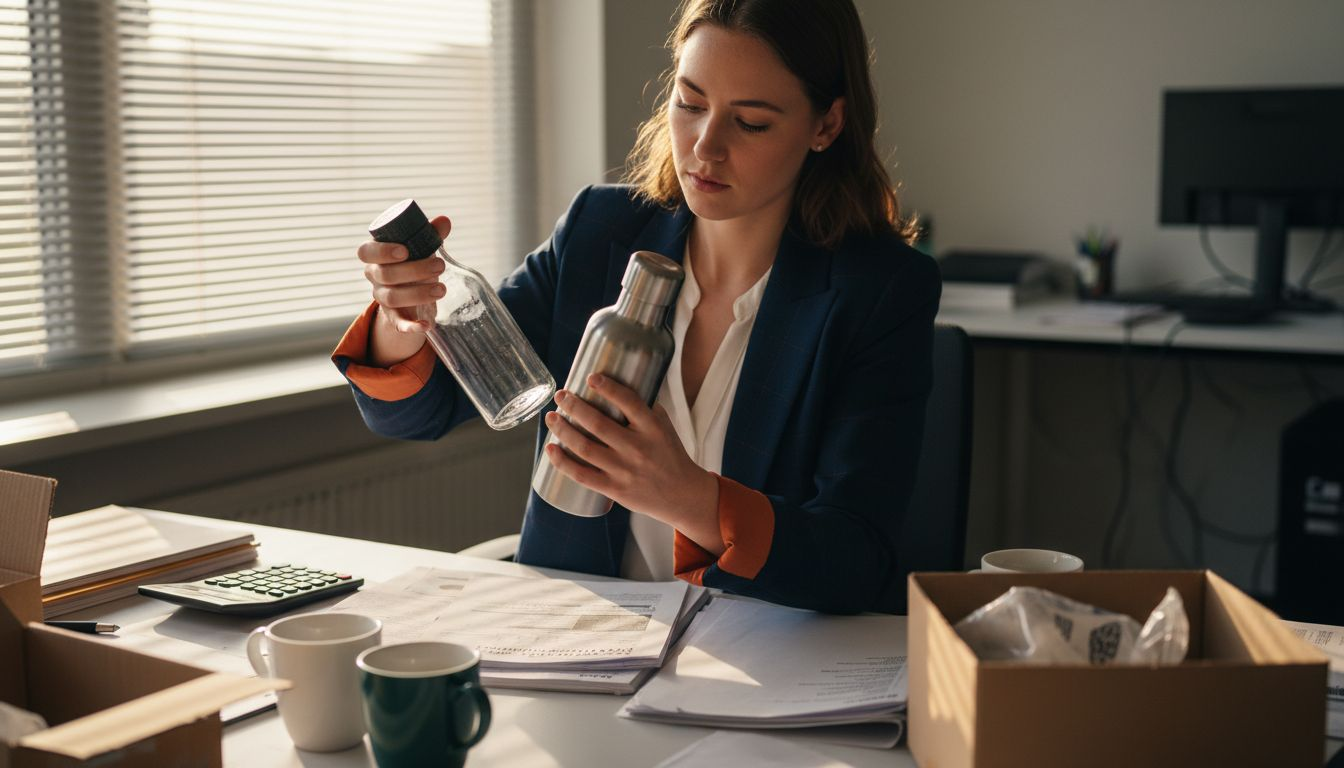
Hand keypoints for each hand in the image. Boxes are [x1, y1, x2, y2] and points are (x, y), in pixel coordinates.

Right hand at [357, 215, 451, 365]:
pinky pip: (398, 324)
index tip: (405, 250)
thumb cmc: (413, 262)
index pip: (366, 252)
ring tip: (442, 289)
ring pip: (392, 297)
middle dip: (414, 270)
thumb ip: (430, 234)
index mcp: (375, 256)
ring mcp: (382, 298)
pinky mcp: (393, 317)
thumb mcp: (420, 248)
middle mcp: (374, 277)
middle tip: (440, 266)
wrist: (412, 292)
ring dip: (418, 293)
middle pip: (385, 275)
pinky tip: (427, 325)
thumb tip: (444, 221)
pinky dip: (411, 327)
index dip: (383, 251)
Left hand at [544, 374, 722, 553]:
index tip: (590, 377)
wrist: (682, 494)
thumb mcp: (664, 427)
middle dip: (574, 406)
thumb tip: (617, 386)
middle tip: (561, 395)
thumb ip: (644, 408)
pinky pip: (582, 475)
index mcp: (653, 429)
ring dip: (563, 430)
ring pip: (585, 447)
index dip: (608, 387)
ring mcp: (625, 471)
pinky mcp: (614, 489)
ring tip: (551, 417)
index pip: (629, 402)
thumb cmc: (670, 455)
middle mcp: (638, 449)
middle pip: (598, 424)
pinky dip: (562, 462)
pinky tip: (550, 449)